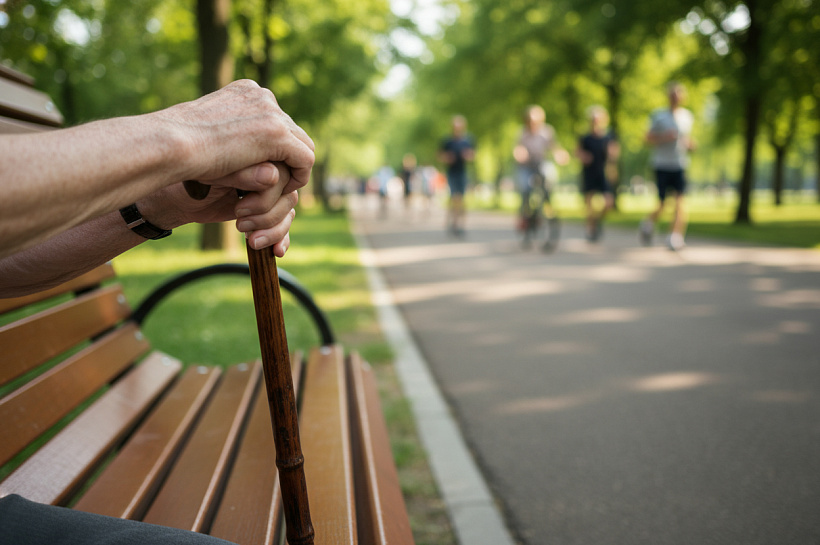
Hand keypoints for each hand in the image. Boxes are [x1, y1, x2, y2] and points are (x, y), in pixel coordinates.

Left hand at [140, 162, 297, 256]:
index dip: (279, 188)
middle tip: (240, 217)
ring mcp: (267, 190)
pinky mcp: (263, 209)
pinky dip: (281, 237)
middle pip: (290, 192)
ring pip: (288, 210)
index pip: (288, 167)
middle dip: (270, 211)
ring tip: (247, 235)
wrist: (174, 198)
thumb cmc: (189, 177)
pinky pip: (284, 222)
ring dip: (272, 227)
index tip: (251, 203)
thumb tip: (273, 176)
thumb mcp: (216, 172)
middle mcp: (268, 166)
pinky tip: (276, 251)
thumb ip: (245, 172)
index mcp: (260, 147)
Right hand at [160, 80, 314, 195]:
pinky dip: (299, 177)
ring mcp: (271, 113)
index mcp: (246, 92)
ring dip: (294, 169)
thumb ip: (237, 140)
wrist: (170, 145)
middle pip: (292, 131)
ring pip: (302, 145)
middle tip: (279, 183)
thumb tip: (262, 165)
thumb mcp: (211, 136)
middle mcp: (262, 96)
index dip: (276, 147)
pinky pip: (305, 159)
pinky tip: (284, 191)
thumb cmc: (179, 147)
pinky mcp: (277, 134)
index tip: (265, 168)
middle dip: (288, 158)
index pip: (275, 119)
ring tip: (280, 189)